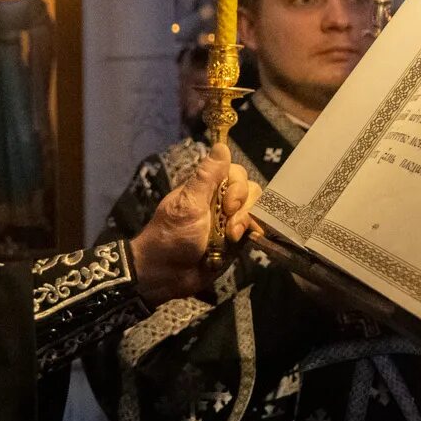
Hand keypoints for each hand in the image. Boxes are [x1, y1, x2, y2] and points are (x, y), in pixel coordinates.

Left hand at [130, 144, 261, 302]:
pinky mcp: (235, 241)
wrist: (166, 275)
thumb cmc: (171, 236)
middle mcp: (220, 201)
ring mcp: (229, 221)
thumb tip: (221, 145)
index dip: (237, 187)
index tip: (227, 204)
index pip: (236, 173)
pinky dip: (251, 235)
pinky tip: (242, 241)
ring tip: (230, 238)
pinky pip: (253, 231)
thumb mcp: (189, 204)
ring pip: (254, 211)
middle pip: (250, 191)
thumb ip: (207, 177)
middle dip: (243, 208)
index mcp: (206, 188)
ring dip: (245, 223)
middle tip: (228, 226)